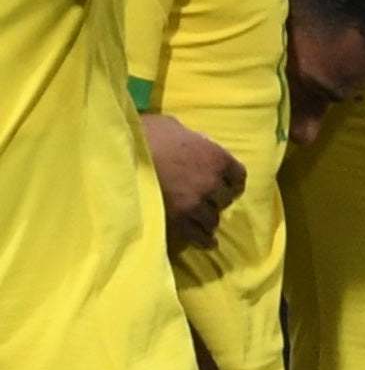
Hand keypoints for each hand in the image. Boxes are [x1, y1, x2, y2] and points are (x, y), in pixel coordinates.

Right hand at [141, 114, 246, 253]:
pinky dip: (202, 240)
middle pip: (225, 199)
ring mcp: (195, 204)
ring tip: (201, 221)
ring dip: (207, 219)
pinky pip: (198, 236)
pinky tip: (204, 242)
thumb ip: (192, 139)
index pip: (238, 176)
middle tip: (207, 201)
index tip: (225, 184)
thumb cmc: (147, 135)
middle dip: (217, 199)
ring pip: (212, 219)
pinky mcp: (177, 222)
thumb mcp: (175, 127)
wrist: (121, 157)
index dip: (231, 181)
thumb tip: (192, 142)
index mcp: (216, 158)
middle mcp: (211, 183)